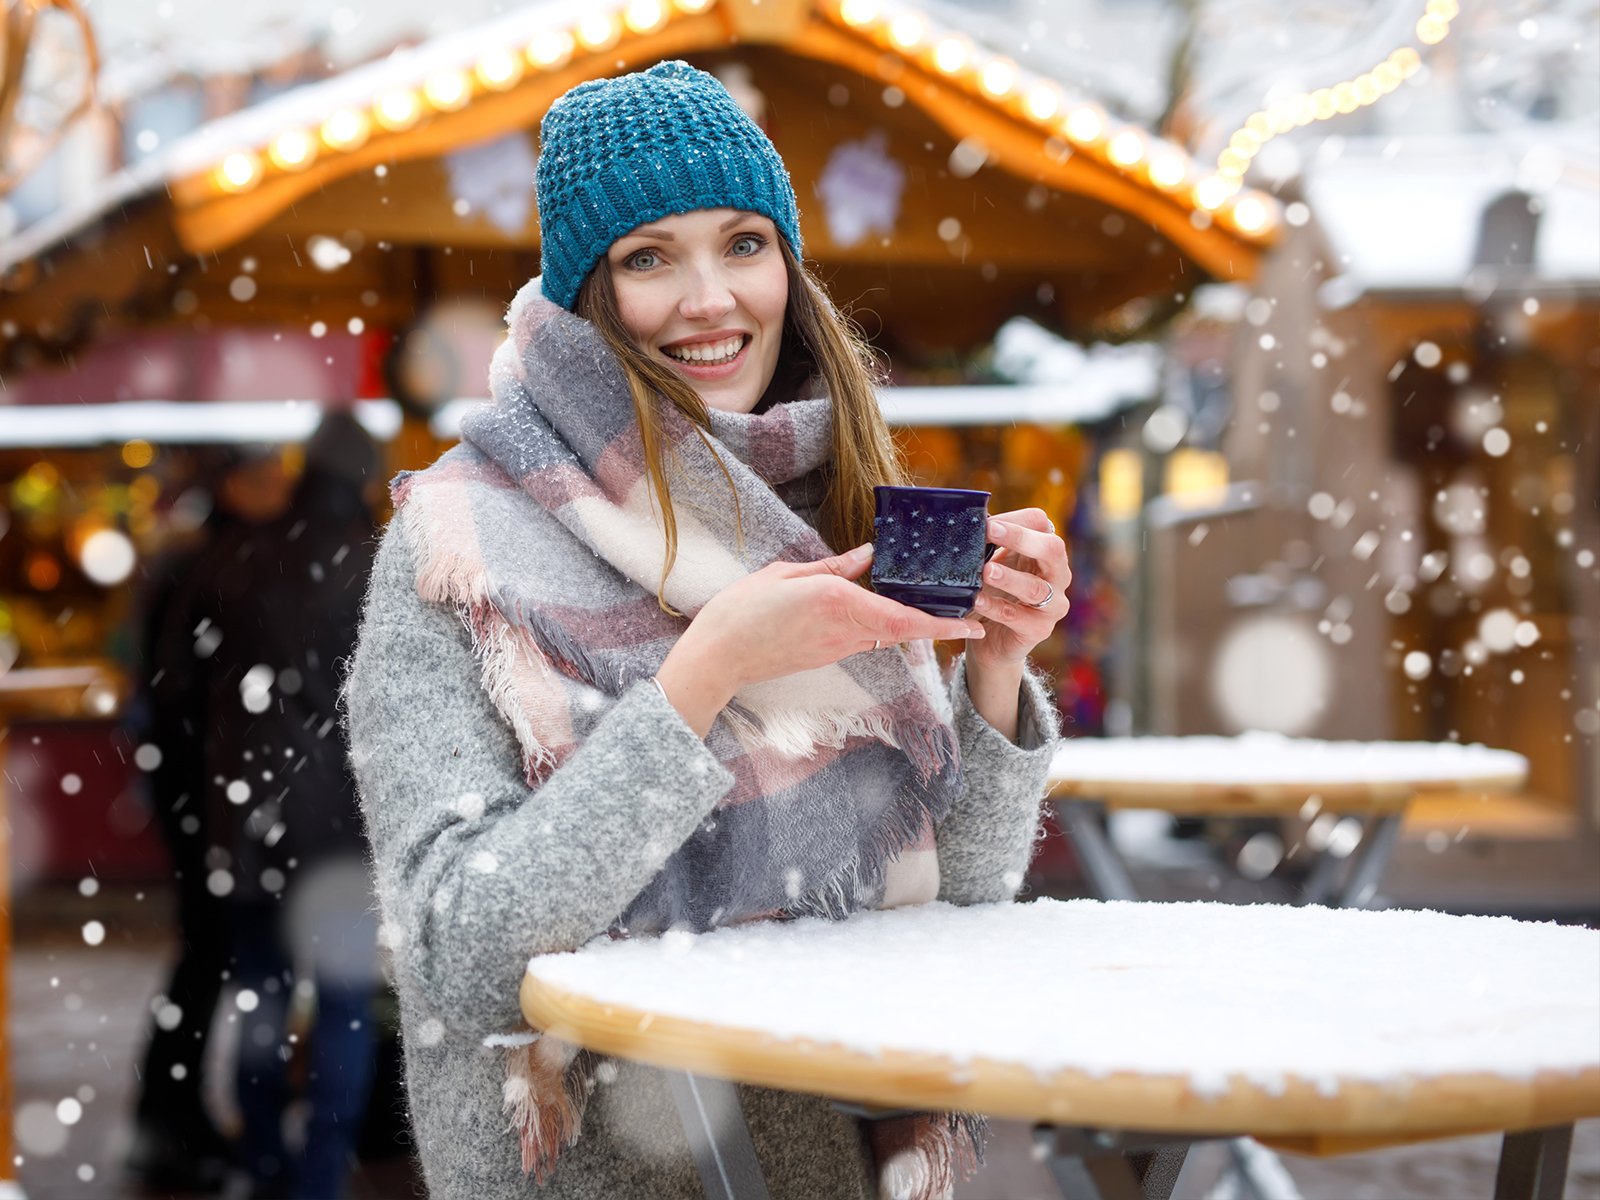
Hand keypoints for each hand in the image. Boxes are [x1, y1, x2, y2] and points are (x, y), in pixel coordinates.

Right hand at [656, 543, 983, 735]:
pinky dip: (884, 626)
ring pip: (887, 635)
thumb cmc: (743, 610)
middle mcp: (844, 628)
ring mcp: (836, 647)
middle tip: (970, 613)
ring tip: (936, 604)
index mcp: (837, 601)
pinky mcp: (826, 656)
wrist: (718, 657)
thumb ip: (833, 567)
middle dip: (940, 623)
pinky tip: (888, 610)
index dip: (943, 623)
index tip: (974, 624)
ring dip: (913, 623)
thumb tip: (867, 555)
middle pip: (905, 629)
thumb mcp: (787, 574)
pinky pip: (865, 639)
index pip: (903, 618)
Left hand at [968, 508, 1070, 671]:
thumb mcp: (992, 563)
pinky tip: (976, 601)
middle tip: (991, 531)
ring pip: (1036, 588)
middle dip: (1021, 538)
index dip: (1016, 520)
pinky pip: (1017, 617)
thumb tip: (970, 520)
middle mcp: (1057, 575)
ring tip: (986, 571)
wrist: (990, 639)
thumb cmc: (993, 592)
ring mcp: (1053, 604)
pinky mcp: (1040, 630)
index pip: (1041, 524)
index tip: (987, 521)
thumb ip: (988, 544)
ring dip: (1009, 577)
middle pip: (1052, 549)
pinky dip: (995, 607)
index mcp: (1045, 552)